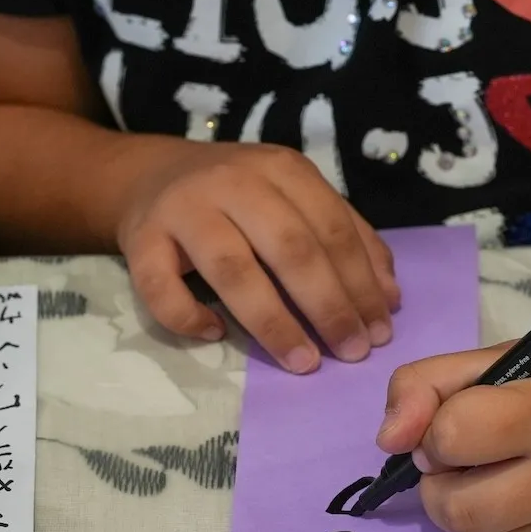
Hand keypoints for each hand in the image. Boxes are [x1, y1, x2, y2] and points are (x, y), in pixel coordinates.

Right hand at [111, 140, 400, 372]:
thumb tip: (390, 297)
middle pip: (290, 248)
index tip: (379, 331)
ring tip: (303, 361)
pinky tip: (215, 334)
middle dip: (328, 305)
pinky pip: (161, 286)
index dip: (359, 283)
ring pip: (233, 269)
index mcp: (280, 170)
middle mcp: (233, 182)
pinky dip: (188, 316)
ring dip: (273, 321)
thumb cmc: (237, 197)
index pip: (331, 229)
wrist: (151, 175)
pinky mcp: (140, 239)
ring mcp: (184, 209)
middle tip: (351, 351)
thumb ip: (343, 237)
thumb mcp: (294, 199)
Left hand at [376, 332, 530, 531]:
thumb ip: (426, 385)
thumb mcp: (500, 357)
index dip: (437, 431)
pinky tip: (529, 503)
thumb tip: (388, 442)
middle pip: (455, 507)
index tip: (457, 423)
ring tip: (500, 477)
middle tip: (466, 460)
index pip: (452, 435)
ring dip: (468, 510)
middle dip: (440, 483)